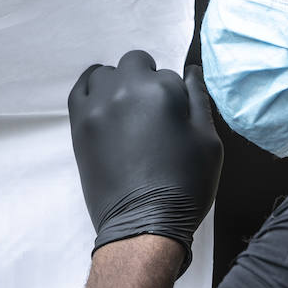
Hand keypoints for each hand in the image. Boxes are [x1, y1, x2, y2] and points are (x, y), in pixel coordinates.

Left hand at [68, 50, 222, 276]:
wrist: (144, 224)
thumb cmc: (185, 184)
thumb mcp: (208, 140)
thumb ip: (199, 99)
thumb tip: (191, 70)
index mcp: (160, 91)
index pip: (169, 74)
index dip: (177, 94)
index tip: (177, 116)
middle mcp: (124, 90)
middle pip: (135, 63)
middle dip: (147, 78)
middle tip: (155, 110)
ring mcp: (96, 107)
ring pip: (105, 74)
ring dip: (119, 83)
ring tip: (129, 110)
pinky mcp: (78, 125)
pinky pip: (79, 90)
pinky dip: (92, 89)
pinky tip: (104, 102)